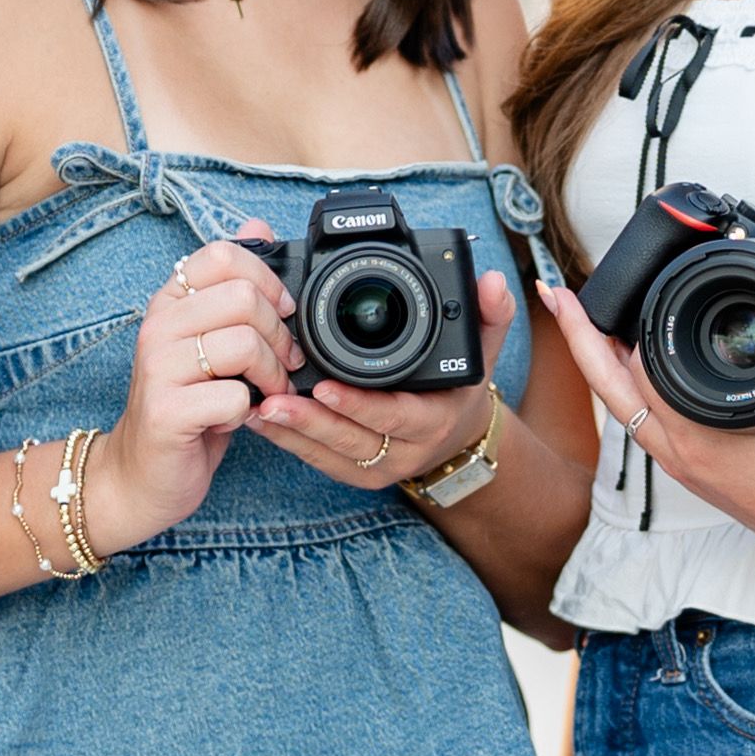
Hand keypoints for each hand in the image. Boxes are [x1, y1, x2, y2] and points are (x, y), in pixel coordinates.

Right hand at [88, 230, 298, 556]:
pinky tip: (236, 420)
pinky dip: (249, 412)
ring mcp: (158, 369)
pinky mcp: (167, 412)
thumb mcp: (208, 338)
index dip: (267, 280)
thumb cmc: (184, 405)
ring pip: (244, 344)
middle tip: (281, 365)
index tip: (280, 313)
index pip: (223, 254)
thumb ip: (231, 285)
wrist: (140, 475)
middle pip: (244, 298)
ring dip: (271, 374)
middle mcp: (157, 326)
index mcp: (169, 301)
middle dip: (279, 336)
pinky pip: (235, 397)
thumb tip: (257, 227)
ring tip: (265, 392)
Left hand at [252, 269, 516, 492]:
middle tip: (275, 398)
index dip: (360, 404)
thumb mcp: (480, 352)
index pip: (396, 416)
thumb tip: (495, 281)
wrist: (457, 439)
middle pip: (355, 440)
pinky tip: (260, 421)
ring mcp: (380, 467)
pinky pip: (319, 462)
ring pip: (332, 454)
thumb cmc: (459, 388)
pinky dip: (289, 442)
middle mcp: (408, 448)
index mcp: (435, 418)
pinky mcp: (356, 475)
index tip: (324, 385)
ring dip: (294, 431)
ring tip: (259, 406)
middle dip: (313, 420)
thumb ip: (489, 315)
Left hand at [537, 274, 754, 573]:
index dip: (596, 332)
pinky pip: (648, 423)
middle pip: (607, 389)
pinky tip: (637, 363)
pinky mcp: (697, 471)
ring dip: (604, 364)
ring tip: (592, 319)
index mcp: (701, 439)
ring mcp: (685, 466)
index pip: (628, 377)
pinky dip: (634, 388)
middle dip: (581, 338)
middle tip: (557, 295)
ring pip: (624, 407)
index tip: (571, 294)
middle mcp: (681, 455)